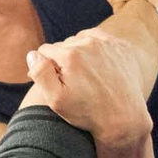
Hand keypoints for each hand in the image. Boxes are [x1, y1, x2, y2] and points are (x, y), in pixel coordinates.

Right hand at [25, 29, 153, 151]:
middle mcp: (88, 44)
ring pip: (81, 40)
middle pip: (63, 45)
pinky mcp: (121, 46)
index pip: (45, 51)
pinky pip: (100, 39)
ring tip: (83, 74)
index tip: (53, 81)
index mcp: (70, 55)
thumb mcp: (56, 100)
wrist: (125, 118)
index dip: (45, 67)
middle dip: (62, 59)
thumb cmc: (88, 113)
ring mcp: (107, 43)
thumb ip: (40, 74)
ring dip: (78, 52)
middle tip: (70, 81)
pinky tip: (95, 65)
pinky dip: (95, 48)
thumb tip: (32, 54)